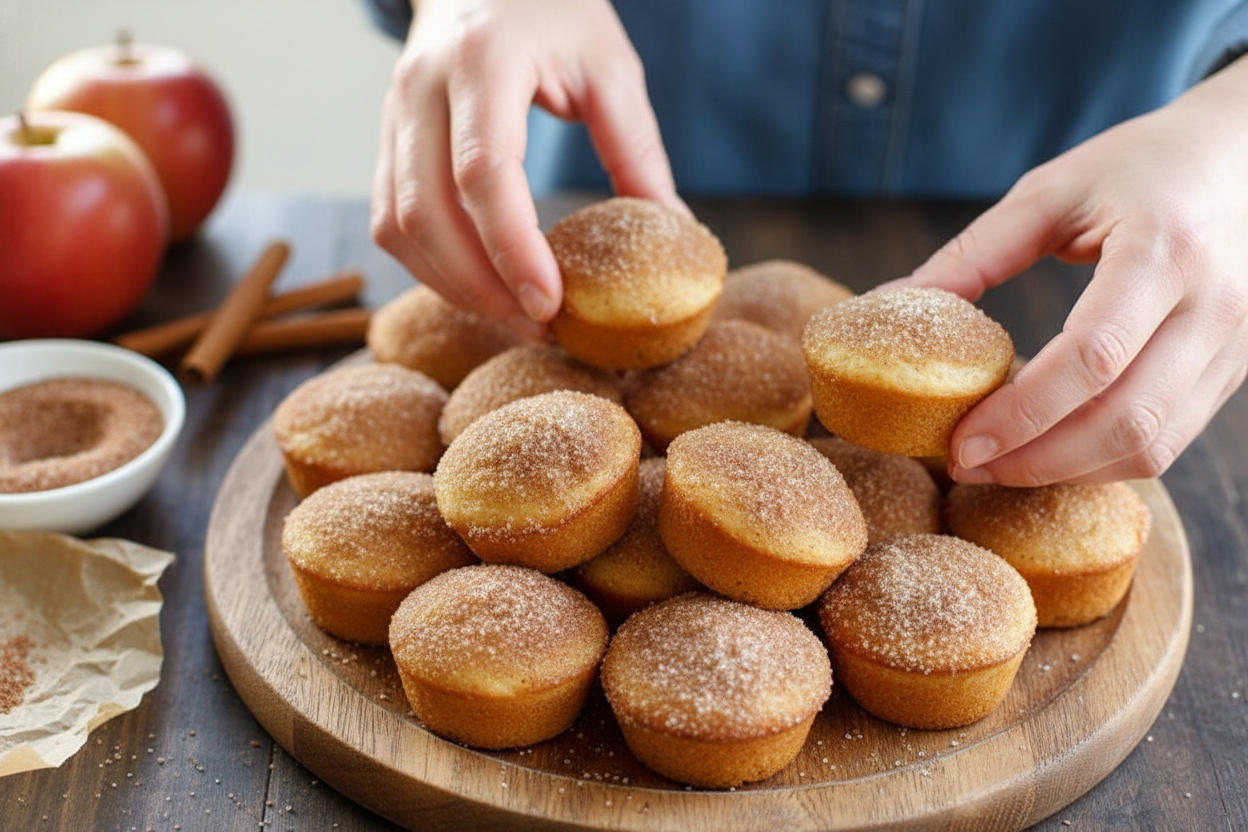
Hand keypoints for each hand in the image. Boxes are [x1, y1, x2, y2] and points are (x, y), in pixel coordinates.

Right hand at [370, 0, 681, 337]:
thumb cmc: (553, 12)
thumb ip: (636, 148)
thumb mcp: (609, 66)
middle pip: (428, 212)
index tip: (551, 303)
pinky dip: (430, 265)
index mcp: (484, 60)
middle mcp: (421, 87)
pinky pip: (390, 220)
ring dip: (452, 285)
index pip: (483, 172)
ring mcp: (392, 114)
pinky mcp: (385, 140)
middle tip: (539, 325)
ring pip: (398, 225)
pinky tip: (478, 286)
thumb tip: (671, 229)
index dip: (512, 248)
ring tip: (513, 316)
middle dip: (481, 286)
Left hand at [898, 56, 1247, 485]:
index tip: (960, 443)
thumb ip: (973, 254)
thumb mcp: (1051, 192)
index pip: (1092, 358)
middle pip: (1125, 420)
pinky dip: (1104, 461)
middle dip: (1037, 461)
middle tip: (965, 467)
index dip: (1021, 414)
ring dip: (1069, 472)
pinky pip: (1170, 441)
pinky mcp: (1237, 369)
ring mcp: (1236, 345)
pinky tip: (1051, 454)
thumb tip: (891, 303)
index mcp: (1165, 250)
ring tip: (999, 468)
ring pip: (1152, 446)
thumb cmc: (1142, 165)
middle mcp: (1215, 306)